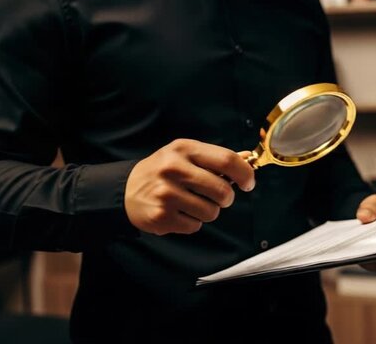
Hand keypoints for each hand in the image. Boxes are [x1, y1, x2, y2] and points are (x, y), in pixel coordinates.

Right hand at [124, 139, 254, 235]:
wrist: (126, 190)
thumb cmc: (165, 171)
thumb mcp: (186, 155)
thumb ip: (216, 158)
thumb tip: (248, 157)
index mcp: (184, 149)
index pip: (226, 160)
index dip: (245, 174)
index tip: (248, 183)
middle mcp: (174, 169)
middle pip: (222, 190)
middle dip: (226, 198)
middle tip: (219, 198)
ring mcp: (166, 193)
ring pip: (211, 212)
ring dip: (208, 211)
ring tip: (193, 203)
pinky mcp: (161, 216)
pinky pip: (195, 226)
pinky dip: (192, 222)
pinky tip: (179, 212)